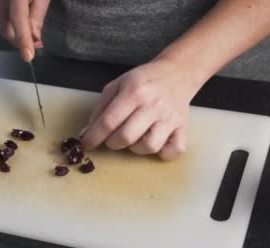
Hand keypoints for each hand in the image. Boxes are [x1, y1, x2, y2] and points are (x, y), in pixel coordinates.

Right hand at [0, 0, 49, 60]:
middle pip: (7, 30)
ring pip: (2, 27)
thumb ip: (37, 16)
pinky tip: (16, 13)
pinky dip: (8, 23)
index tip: (28, 55)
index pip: (18, 20)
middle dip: (21, 40)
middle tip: (36, 41)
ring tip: (26, 17)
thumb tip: (35, 39)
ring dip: (15, 30)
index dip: (23, 39)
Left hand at [80, 58, 200, 159]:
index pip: (109, 121)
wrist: (176, 73)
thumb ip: (101, 109)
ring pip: (150, 146)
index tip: (86, 144)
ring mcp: (170, 118)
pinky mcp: (183, 127)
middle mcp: (153, 105)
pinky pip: (175, 150)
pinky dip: (164, 153)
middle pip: (127, 137)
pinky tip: (156, 143)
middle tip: (112, 138)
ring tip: (134, 138)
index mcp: (134, 92)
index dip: (94, 137)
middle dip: (112, 143)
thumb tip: (87, 134)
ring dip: (136, 148)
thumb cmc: (143, 81)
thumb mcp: (117, 86)